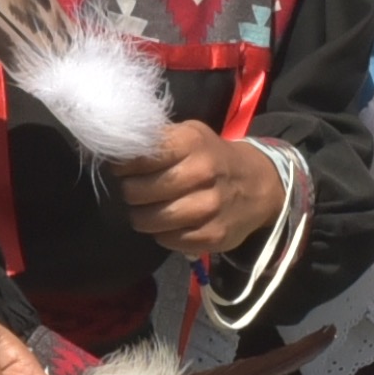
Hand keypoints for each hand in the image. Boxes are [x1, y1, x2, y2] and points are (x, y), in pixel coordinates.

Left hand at [101, 120, 286, 262]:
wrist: (258, 184)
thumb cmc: (212, 157)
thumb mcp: (190, 135)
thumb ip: (157, 140)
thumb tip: (115, 149)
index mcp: (192, 142)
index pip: (139, 157)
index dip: (122, 165)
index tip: (120, 169)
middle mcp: (202, 173)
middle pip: (139, 191)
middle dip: (128, 192)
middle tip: (131, 190)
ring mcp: (209, 207)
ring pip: (150, 220)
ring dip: (140, 216)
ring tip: (144, 209)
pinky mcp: (213, 236)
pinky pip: (168, 239)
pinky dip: (161, 233)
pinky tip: (166, 222)